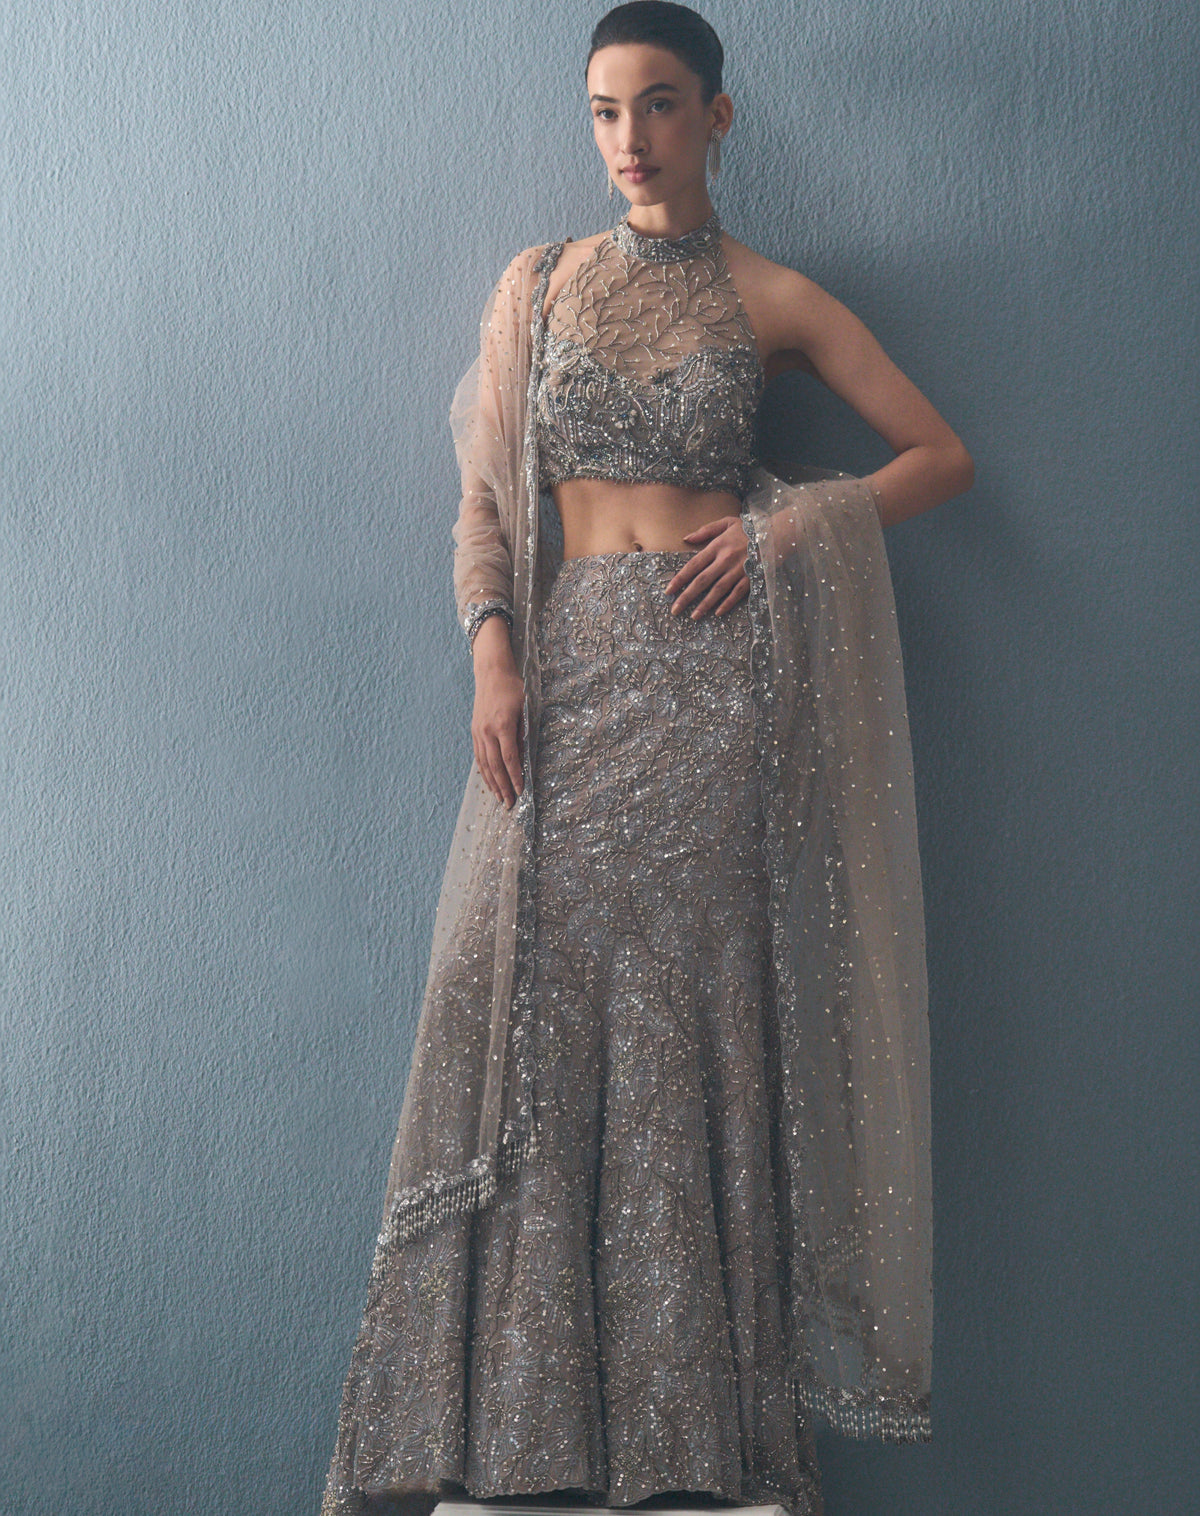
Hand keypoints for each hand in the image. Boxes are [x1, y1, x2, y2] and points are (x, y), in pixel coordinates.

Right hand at [472, 635, 524, 809]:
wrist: (491, 672)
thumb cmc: (513, 687)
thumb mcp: (525, 706)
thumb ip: (524, 731)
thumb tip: (524, 755)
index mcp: (502, 726)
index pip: (510, 758)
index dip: (515, 777)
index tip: (521, 791)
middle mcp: (487, 732)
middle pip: (495, 766)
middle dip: (503, 787)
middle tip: (509, 804)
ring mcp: (479, 732)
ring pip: (484, 764)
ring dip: (492, 783)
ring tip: (498, 798)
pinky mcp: (475, 731)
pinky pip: (479, 756)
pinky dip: (484, 771)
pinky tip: (489, 781)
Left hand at [666, 514, 750, 618]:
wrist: (776, 533)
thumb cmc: (748, 528)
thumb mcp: (726, 522)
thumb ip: (705, 531)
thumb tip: (686, 538)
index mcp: (717, 546)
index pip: (693, 565)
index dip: (680, 579)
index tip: (668, 591)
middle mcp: (726, 559)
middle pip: (702, 581)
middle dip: (686, 596)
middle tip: (674, 610)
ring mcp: (739, 570)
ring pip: (718, 590)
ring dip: (704, 604)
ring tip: (693, 616)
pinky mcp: (751, 578)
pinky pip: (737, 594)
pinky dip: (727, 603)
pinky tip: (717, 613)